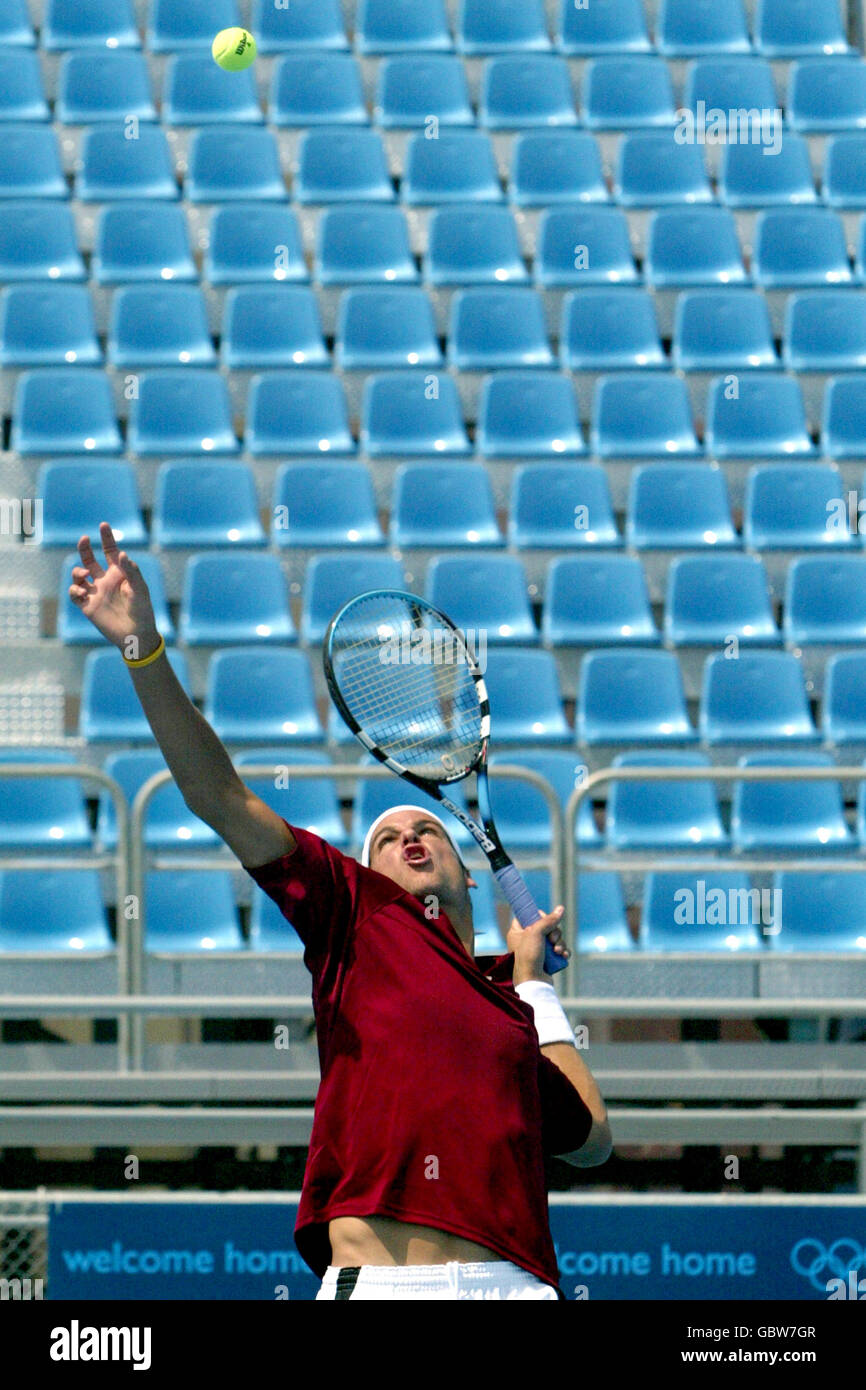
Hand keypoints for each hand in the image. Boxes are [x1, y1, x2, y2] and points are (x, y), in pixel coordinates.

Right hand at [69, 522, 158, 656]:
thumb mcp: (140, 589)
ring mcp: (95, 592)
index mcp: (119, 573)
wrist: (136, 634)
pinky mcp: (88, 606)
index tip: (103, 525)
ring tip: (84, 574)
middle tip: (84, 539)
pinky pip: (75, 593)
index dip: (106, 538)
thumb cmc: (142, 610)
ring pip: (79, 575)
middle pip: (90, 559)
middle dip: (85, 548)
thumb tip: (122, 554)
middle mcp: (106, 580)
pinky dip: (75, 589)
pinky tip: (82, 590)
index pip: (110, 551)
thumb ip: (131, 571)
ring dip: (77, 571)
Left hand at [507, 906, 569, 984]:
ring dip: (560, 943)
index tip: (543, 921)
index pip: (529, 915)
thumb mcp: (536, 933)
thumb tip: (560, 909)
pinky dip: (562, 951)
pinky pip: (559, 949)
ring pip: (555, 938)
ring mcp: (538, 950)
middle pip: (547, 926)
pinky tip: (563, 956)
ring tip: (558, 952)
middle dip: (554, 933)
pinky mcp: (547, 959)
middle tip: (552, 940)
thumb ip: (548, 920)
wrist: (533, 982)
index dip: (539, 916)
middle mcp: (527, 940)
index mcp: (518, 931)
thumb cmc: (529, 957)